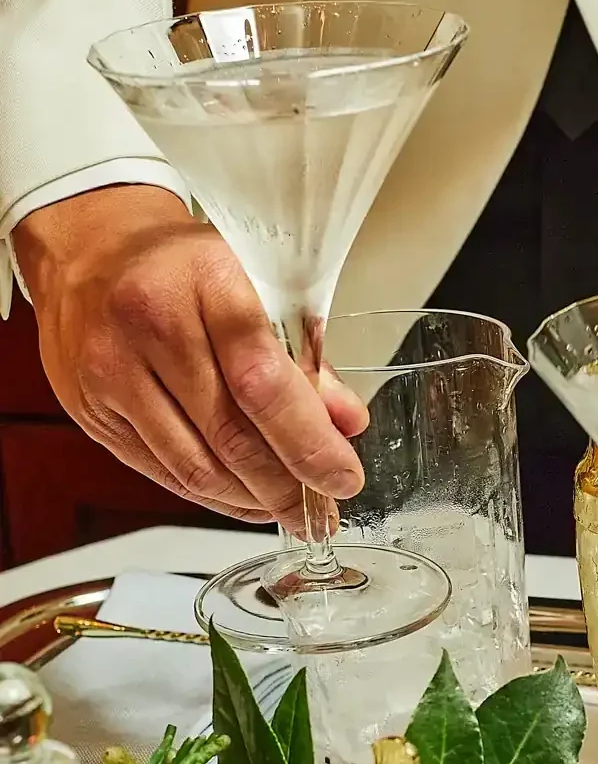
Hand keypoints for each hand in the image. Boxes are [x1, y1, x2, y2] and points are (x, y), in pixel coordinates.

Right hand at [15, 186, 367, 532]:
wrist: (85, 249)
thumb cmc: (181, 265)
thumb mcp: (253, 282)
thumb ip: (302, 356)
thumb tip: (346, 423)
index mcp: (205, 282)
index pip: (263, 380)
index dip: (308, 442)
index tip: (343, 478)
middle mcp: (150, 326)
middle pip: (230, 434)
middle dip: (286, 487)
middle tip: (323, 513)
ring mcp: (112, 373)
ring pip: (195, 466)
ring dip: (251, 501)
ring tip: (289, 510)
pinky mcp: (92, 412)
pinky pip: (163, 473)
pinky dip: (211, 495)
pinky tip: (244, 499)